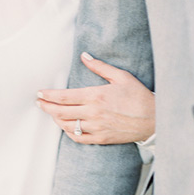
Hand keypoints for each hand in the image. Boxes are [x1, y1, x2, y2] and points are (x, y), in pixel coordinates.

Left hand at [37, 52, 154, 144]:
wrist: (154, 119)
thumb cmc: (139, 96)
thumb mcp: (121, 76)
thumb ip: (100, 67)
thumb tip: (84, 56)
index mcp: (96, 96)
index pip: (63, 97)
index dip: (48, 95)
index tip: (39, 93)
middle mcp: (93, 113)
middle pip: (60, 112)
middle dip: (46, 107)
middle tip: (39, 103)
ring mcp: (97, 127)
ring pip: (67, 126)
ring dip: (55, 120)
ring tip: (51, 113)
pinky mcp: (102, 138)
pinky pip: (78, 138)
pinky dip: (69, 133)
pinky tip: (66, 127)